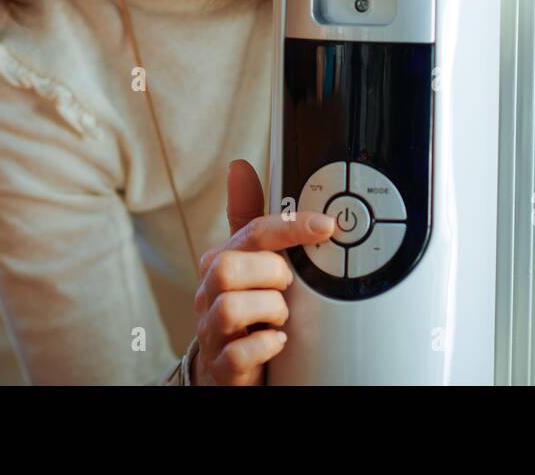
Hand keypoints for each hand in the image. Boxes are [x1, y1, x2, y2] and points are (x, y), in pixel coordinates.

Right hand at [189, 159, 335, 384]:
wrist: (229, 367)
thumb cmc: (245, 308)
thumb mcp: (248, 260)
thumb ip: (249, 218)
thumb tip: (238, 167)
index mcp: (219, 262)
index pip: (251, 233)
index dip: (290, 227)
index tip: (325, 226)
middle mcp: (209, 294)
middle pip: (228, 267)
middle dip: (270, 273)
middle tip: (288, 285)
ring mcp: (212, 331)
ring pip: (229, 308)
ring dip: (270, 310)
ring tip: (282, 317)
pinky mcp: (222, 366)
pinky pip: (237, 354)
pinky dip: (263, 347)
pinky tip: (277, 342)